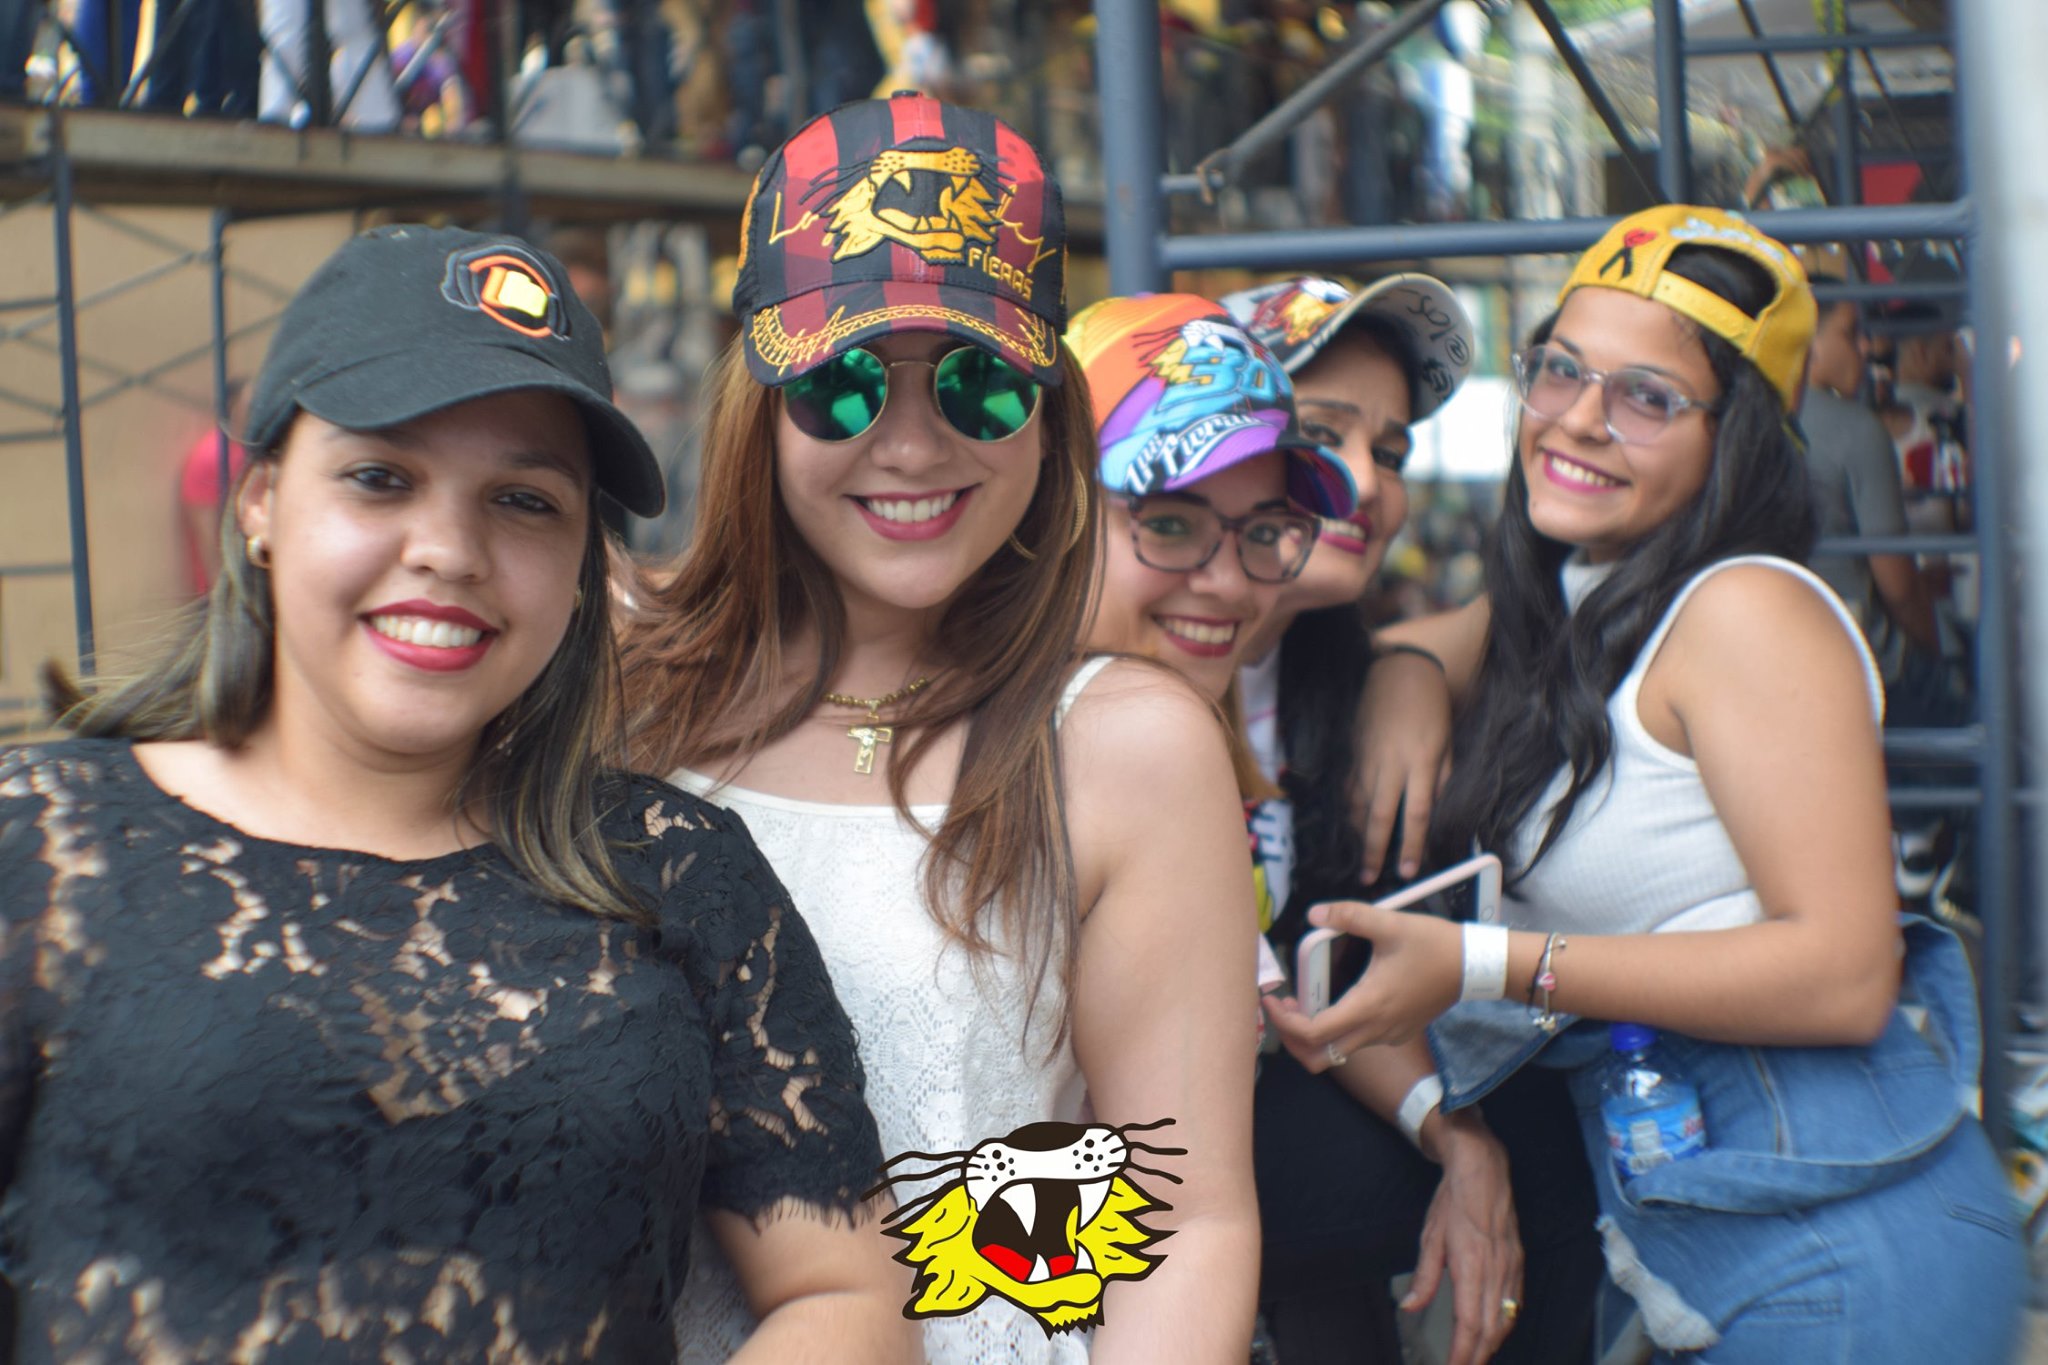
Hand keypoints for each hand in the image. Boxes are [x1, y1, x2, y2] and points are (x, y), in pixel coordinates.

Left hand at [1262, 902, 1463, 1061]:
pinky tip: (1333, 1002)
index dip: (1285, 1022)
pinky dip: (1336, 1031)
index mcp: (1369, 1006)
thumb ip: (1349, 915)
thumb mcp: (1390, 923)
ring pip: (1338, 1052)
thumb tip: (1315, 913)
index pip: (1314, 1033)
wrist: (1474, 966)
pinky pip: (1357, 1043)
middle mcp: (1376, 1030)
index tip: (1272, 1000)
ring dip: (1313, 1035)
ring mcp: (1388, 1036)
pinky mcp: (1397, 1033)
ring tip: (1301, 1003)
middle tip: (1282, 1009)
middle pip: (1320, 1056)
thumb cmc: (1434, 945)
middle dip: (1292, 1039)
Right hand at [1352, 651, 1454, 882]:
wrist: (1400, 671)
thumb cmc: (1431, 707)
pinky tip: (1351, 827)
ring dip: (1359, 835)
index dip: (1411, 844)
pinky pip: (1349, 787)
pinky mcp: (1355, 752)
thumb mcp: (1447, 742)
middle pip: (1381, 815)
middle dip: (1375, 849)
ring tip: (1360, 861)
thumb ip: (1442, 778)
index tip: (1407, 869)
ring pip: (1360, 804)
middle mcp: (1391, 764)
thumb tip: (1436, 811)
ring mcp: (1368, 758)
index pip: (1416, 812)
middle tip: (1371, 877)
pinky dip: (1349, 810)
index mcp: (1421, 761)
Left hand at [1406, 1114, 1523, 1364]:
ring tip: (1476, 1359)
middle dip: (1478, 1356)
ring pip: (1506, 1318)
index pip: (1469, 1323)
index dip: (1462, 1353)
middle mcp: (1496, 1270)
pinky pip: (1515, 1302)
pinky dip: (1505, 1324)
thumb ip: (1424, 1276)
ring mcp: (1511, 1266)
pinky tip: (1497, 1331)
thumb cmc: (1454, 1199)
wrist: (1483, 1168)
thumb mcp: (1430, 1235)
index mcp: (1472, 1264)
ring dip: (1492, 1344)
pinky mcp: (1518, 1261)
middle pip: (1491, 1328)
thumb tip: (1411, 1307)